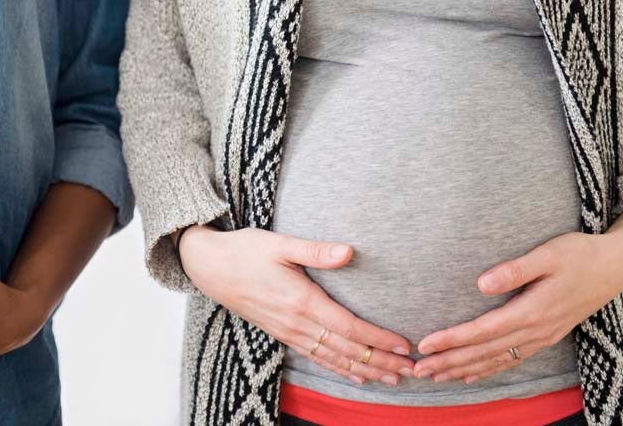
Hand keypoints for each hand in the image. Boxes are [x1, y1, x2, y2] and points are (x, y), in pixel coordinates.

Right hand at [178, 226, 414, 385]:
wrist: (209, 266)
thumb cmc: (244, 250)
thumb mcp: (279, 244)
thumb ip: (315, 250)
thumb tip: (349, 251)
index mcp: (301, 301)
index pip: (349, 327)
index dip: (378, 339)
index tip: (404, 345)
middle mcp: (297, 323)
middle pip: (347, 349)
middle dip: (381, 361)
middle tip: (413, 370)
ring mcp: (288, 331)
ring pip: (333, 358)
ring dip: (365, 370)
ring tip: (394, 379)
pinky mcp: (281, 333)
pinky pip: (316, 357)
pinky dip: (339, 368)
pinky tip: (356, 375)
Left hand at [413, 227, 622, 383]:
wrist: (613, 266)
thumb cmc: (578, 255)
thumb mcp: (548, 255)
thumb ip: (514, 270)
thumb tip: (480, 284)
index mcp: (531, 311)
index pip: (482, 331)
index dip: (452, 339)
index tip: (425, 345)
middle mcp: (535, 330)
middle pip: (484, 351)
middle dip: (449, 361)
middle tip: (419, 370)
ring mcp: (542, 337)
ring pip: (496, 360)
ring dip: (464, 369)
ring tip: (435, 377)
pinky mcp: (546, 336)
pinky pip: (512, 359)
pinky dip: (489, 369)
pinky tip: (470, 374)